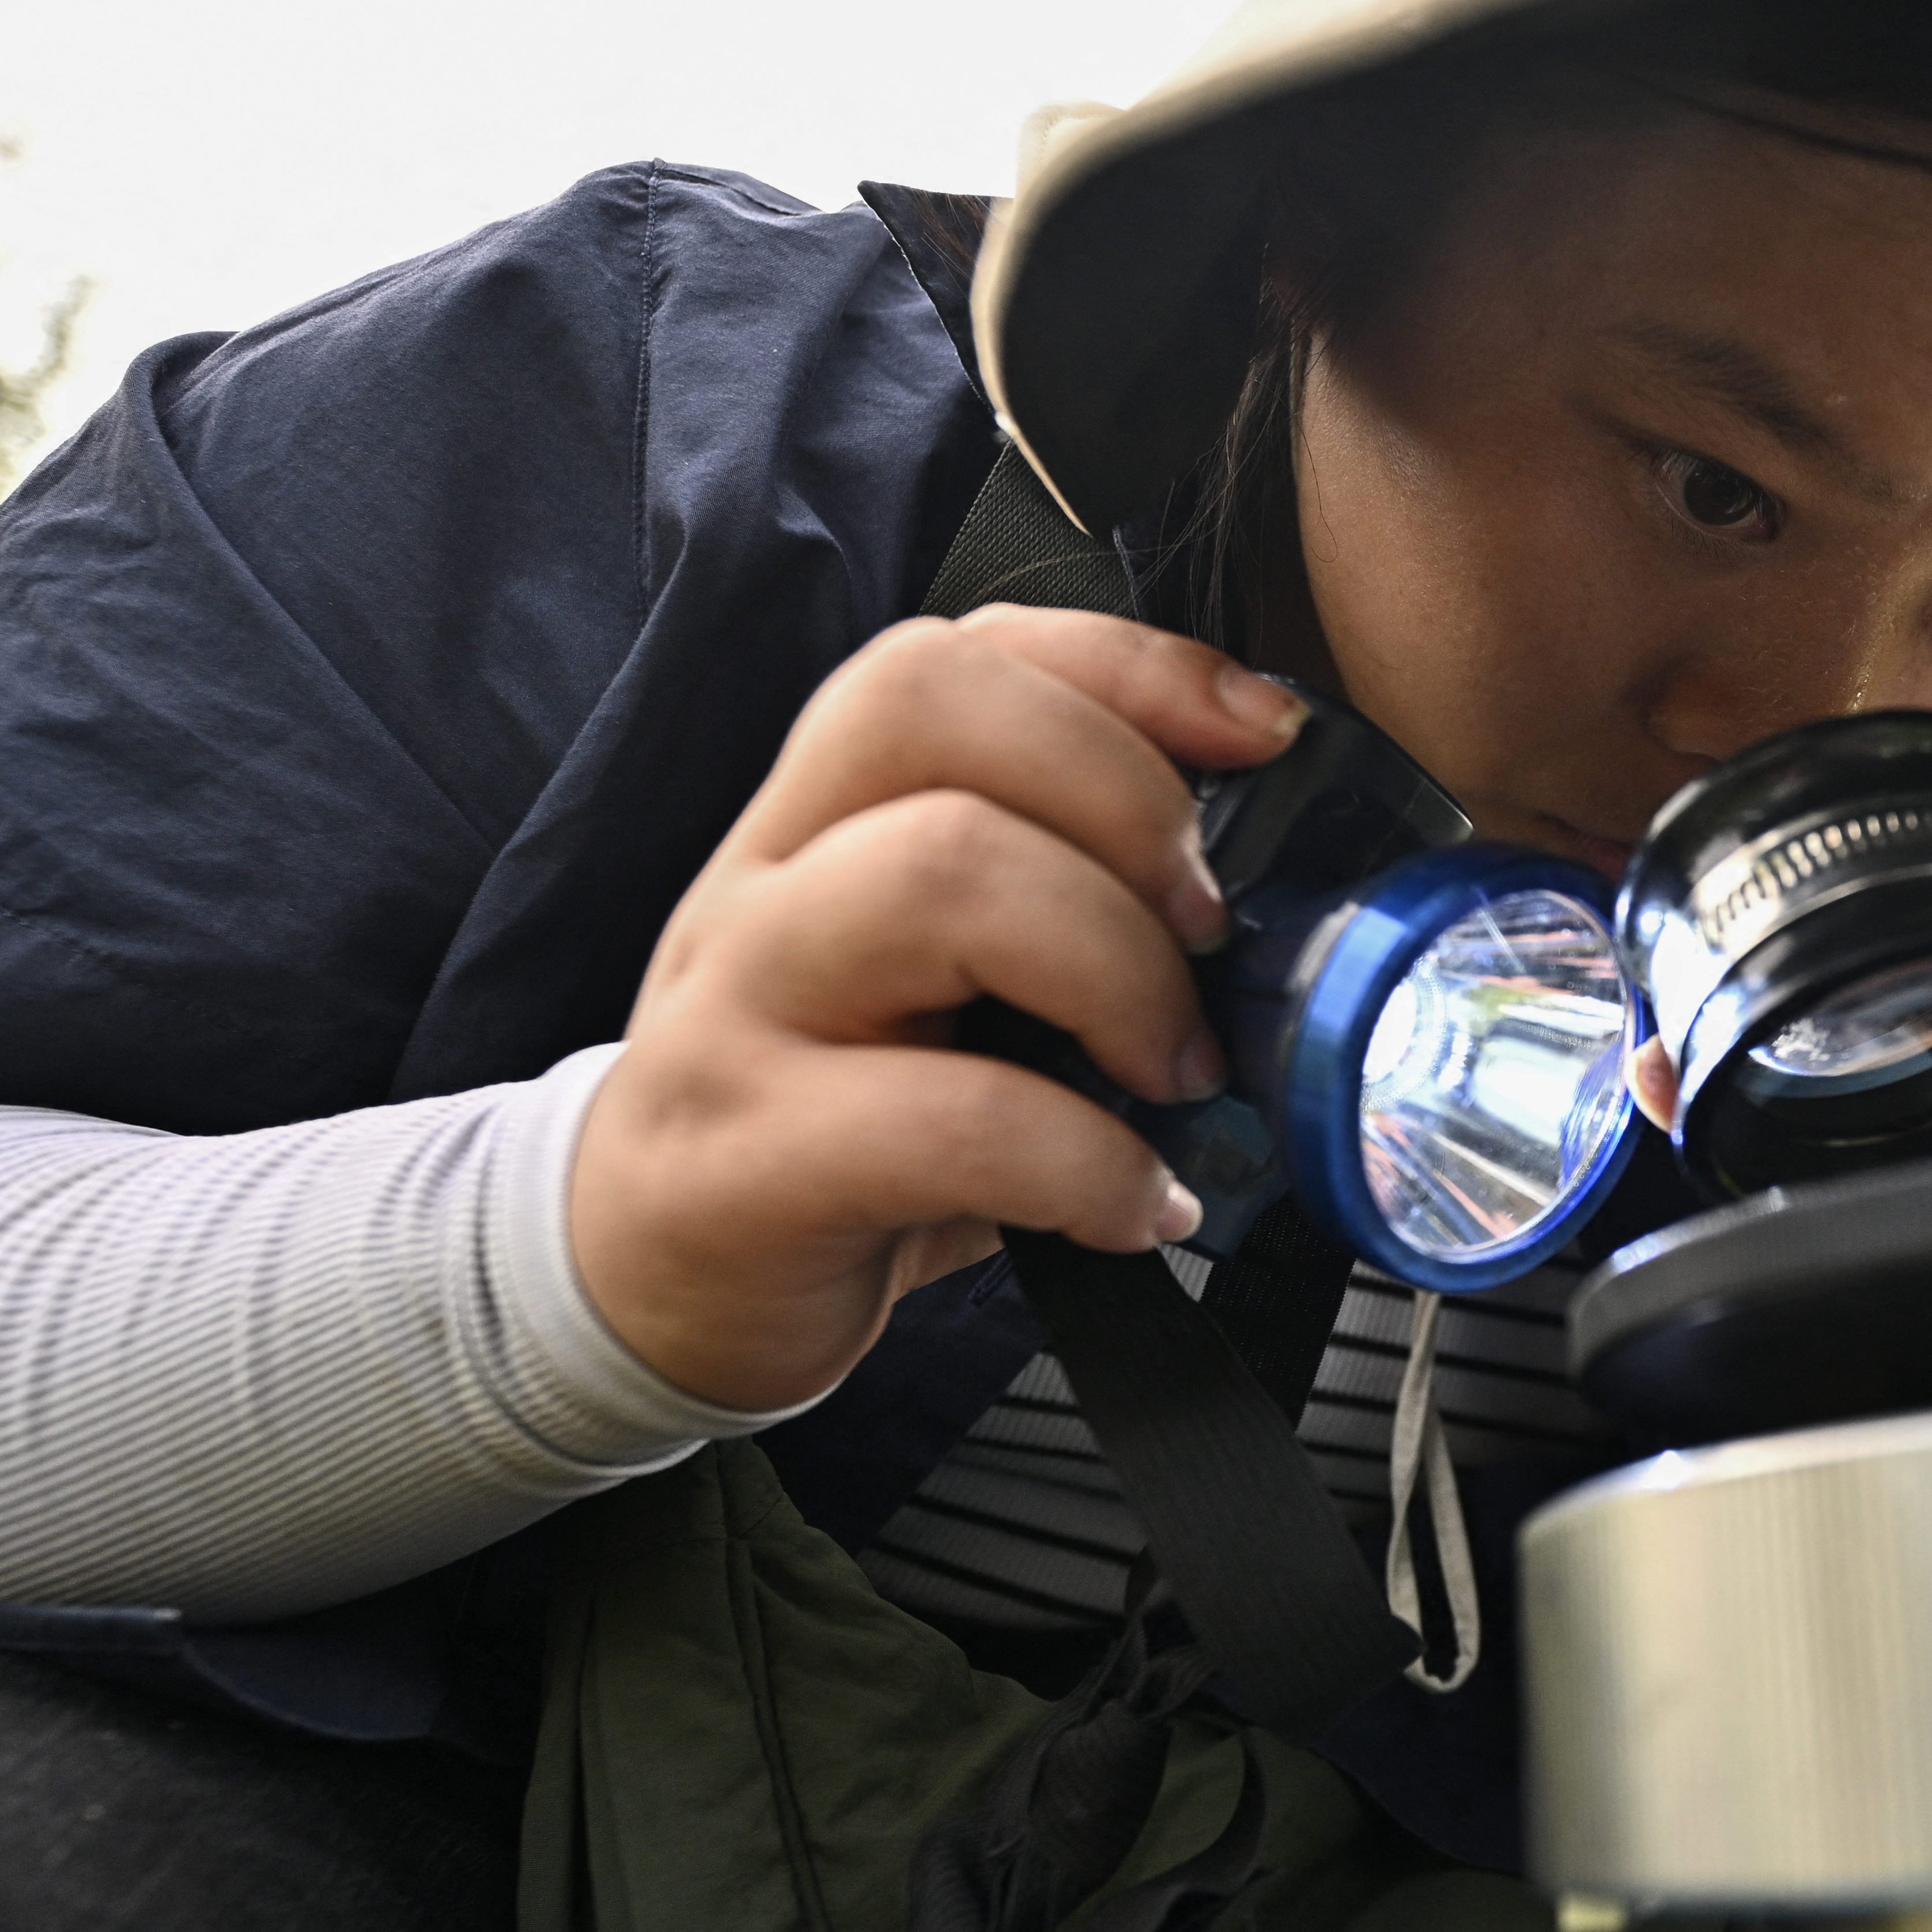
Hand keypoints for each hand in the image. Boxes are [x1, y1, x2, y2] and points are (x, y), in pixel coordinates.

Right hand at [568, 607, 1308, 1411]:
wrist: (658, 1278)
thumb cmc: (845, 1119)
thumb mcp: (952, 984)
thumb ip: (1063, 904)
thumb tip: (1273, 896)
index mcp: (826, 813)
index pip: (961, 652)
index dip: (1132, 667)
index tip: (1269, 737)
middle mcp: (767, 875)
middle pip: (935, 708)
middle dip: (1125, 801)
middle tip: (1209, 937)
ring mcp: (736, 1006)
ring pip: (938, 871)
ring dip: (1117, 967)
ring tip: (1178, 1073)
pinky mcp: (746, 1158)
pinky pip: (951, 1117)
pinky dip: (1090, 1163)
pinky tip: (1140, 1207)